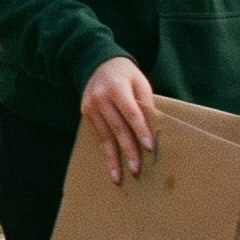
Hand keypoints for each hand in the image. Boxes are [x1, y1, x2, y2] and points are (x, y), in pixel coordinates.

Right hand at [80, 56, 157, 182]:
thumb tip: (153, 129)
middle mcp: (101, 98)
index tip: (149, 147)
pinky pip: (98, 136)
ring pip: (104, 136)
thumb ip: (145, 102)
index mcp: (117, 88)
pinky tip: (111, 165)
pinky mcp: (86, 113)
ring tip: (119, 177)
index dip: (140, 130)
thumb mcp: (139, 81)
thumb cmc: (125, 74)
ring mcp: (91, 106)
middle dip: (127, 150)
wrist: (97, 62)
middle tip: (136, 169)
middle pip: (117, 128)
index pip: (131, 112)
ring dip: (112, 158)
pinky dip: (105, 151)